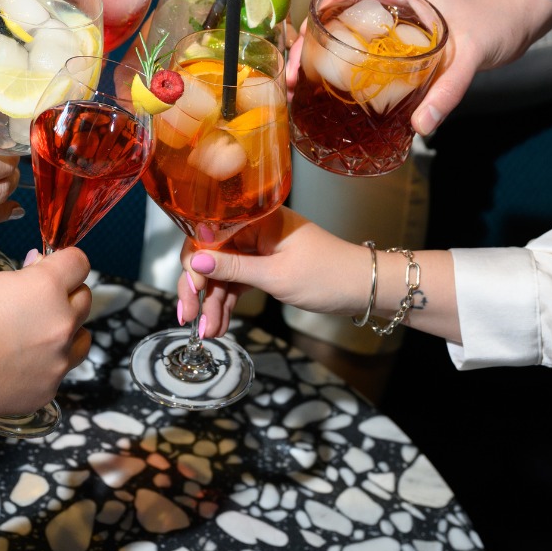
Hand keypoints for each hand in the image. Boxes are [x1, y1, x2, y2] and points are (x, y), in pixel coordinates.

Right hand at [0, 247, 91, 421]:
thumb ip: (23, 275)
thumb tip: (39, 266)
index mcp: (47, 288)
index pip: (80, 263)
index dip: (66, 262)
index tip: (53, 266)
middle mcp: (61, 323)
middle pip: (84, 299)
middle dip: (66, 295)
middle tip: (39, 301)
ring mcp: (58, 360)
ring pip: (82, 337)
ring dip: (67, 331)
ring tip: (38, 334)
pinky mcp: (48, 390)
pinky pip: (60, 370)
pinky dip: (47, 364)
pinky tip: (21, 364)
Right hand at [177, 207, 370, 337]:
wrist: (362, 287)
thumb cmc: (327, 275)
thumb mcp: (276, 275)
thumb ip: (234, 268)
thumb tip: (195, 260)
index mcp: (257, 218)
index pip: (211, 233)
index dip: (195, 263)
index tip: (190, 293)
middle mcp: (255, 228)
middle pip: (212, 253)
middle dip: (199, 287)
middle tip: (188, 318)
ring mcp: (259, 247)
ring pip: (223, 272)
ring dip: (213, 302)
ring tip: (208, 332)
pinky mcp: (265, 265)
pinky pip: (238, 281)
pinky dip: (228, 302)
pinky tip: (219, 324)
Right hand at [293, 0, 551, 134]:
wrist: (526, 9)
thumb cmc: (501, 16)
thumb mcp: (472, 53)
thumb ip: (448, 89)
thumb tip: (422, 127)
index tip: (312, 37)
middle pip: (333, 4)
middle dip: (310, 39)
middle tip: (296, 77)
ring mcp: (397, 9)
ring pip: (346, 21)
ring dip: (324, 49)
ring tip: (306, 85)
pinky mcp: (406, 27)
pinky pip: (367, 36)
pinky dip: (349, 55)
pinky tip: (343, 85)